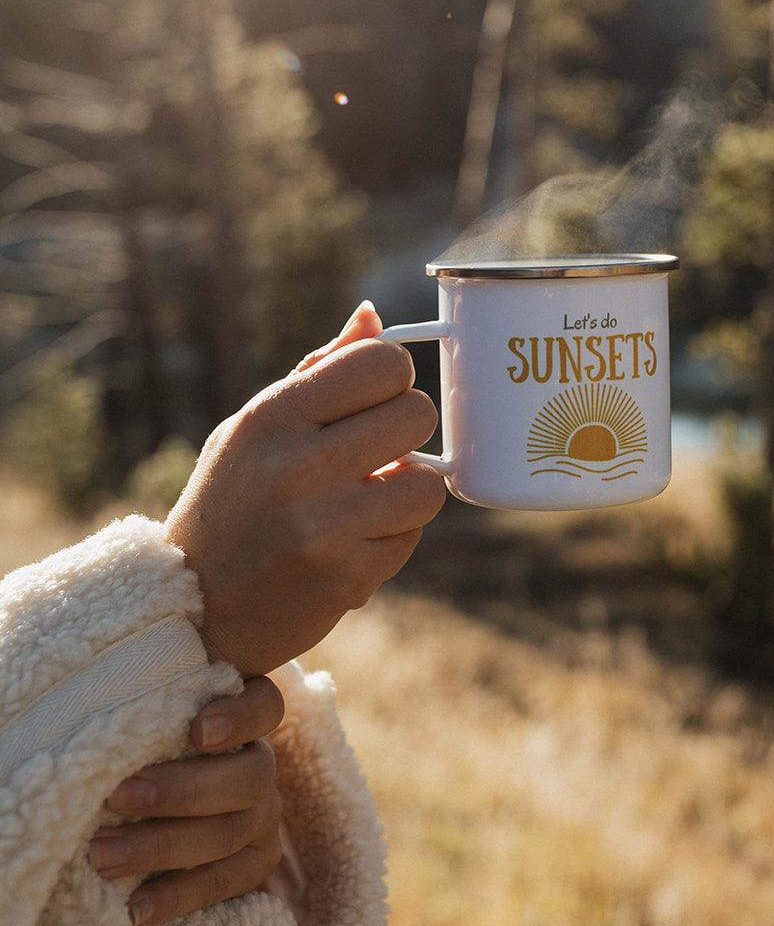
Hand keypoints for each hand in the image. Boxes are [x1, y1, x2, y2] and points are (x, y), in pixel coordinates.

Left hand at [88, 676, 285, 925]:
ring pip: (231, 833)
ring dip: (163, 848)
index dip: (239, 718)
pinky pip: (224, 883)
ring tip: (103, 858)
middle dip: (179, 791)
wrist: (159, 815)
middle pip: (249, 776)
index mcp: (242, 717)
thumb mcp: (150, 729)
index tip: (197, 731)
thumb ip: (145, 719)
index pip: (262, 706)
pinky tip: (134, 909)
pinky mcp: (256, 864)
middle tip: (116, 798)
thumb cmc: (141, 752)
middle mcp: (260, 764)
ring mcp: (264, 816)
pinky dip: (177, 897)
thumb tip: (101, 713)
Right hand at [165, 300, 444, 675]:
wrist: (195, 608)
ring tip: (368, 499)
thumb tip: (372, 316)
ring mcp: (323, 524)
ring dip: (407, 491)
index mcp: (273, 415)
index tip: (373, 399)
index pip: (380, 362)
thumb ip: (317, 373)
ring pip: (427, 484)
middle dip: (406, 431)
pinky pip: (411, 537)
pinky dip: (391, 538)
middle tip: (377, 450)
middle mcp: (297, 465)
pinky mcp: (345, 576)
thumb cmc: (232, 501)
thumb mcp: (254, 428)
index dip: (391, 377)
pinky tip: (351, 541)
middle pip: (417, 414)